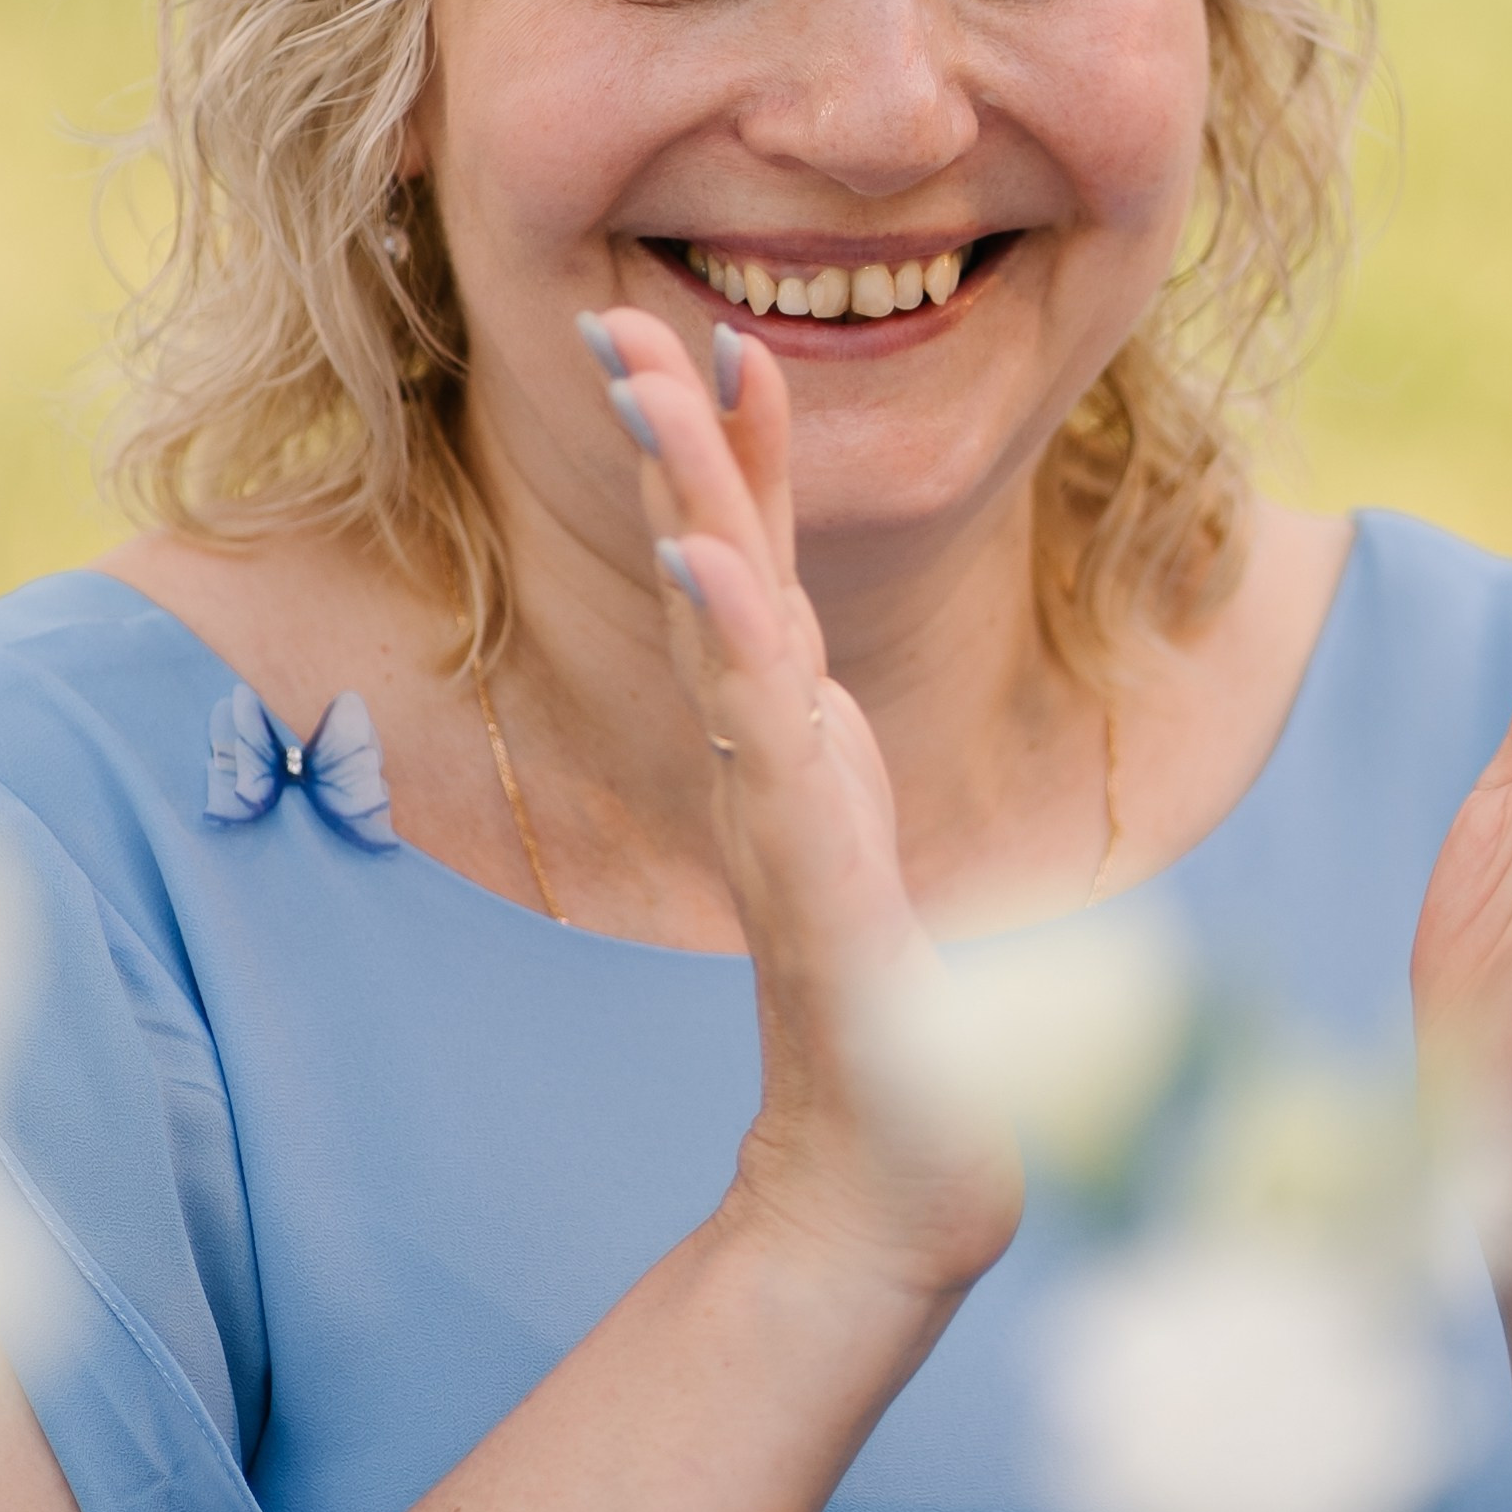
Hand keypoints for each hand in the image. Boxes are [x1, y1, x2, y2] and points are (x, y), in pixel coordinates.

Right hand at [582, 309, 1021, 1304]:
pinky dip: (735, 648)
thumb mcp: (868, 852)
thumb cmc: (895, 1030)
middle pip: (713, 572)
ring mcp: (787, 822)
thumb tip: (822, 705)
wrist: (892, 1194)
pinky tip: (712, 565)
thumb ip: (833, 773)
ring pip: (728, 636)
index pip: (756, 573)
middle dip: (670, 439)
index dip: (735, 456)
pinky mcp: (816, 887)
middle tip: (616, 318)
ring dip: (689, 503)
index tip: (716, 337)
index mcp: (796, 746)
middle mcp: (774, 768)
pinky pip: (767, 747)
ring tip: (653, 390)